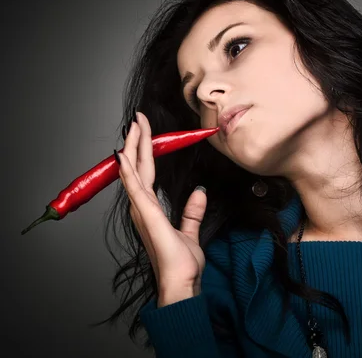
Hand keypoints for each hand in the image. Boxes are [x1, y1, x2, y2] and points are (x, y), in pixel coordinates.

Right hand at [116, 111, 206, 305]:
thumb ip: (192, 212)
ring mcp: (142, 210)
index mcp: (150, 209)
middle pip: (138, 167)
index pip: (146, 172)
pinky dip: (128, 170)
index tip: (145, 130)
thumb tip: (199, 193)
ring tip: (133, 125)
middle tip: (138, 118)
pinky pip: (135, 187)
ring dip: (133, 147)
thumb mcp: (190, 232)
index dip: (144, 150)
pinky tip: (123, 154)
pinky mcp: (147, 215)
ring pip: (135, 171)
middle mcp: (142, 207)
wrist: (181, 284)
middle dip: (138, 141)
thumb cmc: (181, 264)